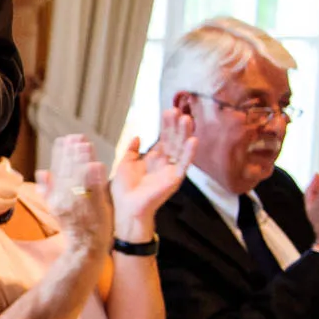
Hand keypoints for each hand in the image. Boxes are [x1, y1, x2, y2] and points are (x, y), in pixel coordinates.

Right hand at [38, 133, 112, 260]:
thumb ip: (48, 189)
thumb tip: (42, 171)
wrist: (84, 246)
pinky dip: (95, 177)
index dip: (60, 153)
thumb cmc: (73, 227)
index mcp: (56, 195)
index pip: (57, 169)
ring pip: (80, 176)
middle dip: (72, 151)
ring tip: (85, 144)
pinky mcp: (95, 206)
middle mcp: (65, 197)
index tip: (64, 139)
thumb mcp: (55, 208)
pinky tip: (97, 164)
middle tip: (76, 136)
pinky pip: (94, 188)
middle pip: (68, 169)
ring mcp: (80, 201)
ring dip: (82, 159)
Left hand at [110, 109, 196, 238]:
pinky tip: (193, 139)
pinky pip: (185, 164)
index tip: (168, 111)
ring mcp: (171, 170)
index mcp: (154, 159)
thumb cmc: (124, 189)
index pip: (163, 138)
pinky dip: (189, 152)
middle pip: (173, 140)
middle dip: (175, 125)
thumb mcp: (125, 163)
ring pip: (181, 148)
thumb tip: (137, 136)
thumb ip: (131, 150)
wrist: (125, 207)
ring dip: (184, 134)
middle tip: (177, 110)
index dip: (166, 125)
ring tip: (186, 119)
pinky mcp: (175, 179)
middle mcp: (165, 163)